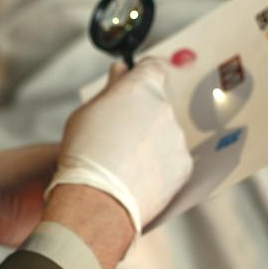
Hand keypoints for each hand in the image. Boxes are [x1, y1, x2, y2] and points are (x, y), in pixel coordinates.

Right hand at [49, 60, 192, 234]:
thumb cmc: (83, 154)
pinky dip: (158, 166)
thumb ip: (110, 89)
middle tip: (118, 134)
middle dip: (143, 113)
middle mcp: (165, 109)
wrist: (97, 202)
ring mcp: (177, 138)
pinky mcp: (184, 166)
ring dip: (150, 142)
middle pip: (158, 103)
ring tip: (123, 163)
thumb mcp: (86, 114)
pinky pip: (171, 159)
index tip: (138, 79)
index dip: (146, 72)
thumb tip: (121, 70)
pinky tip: (136, 177)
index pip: (155, 66)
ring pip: (165, 133)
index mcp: (141, 88)